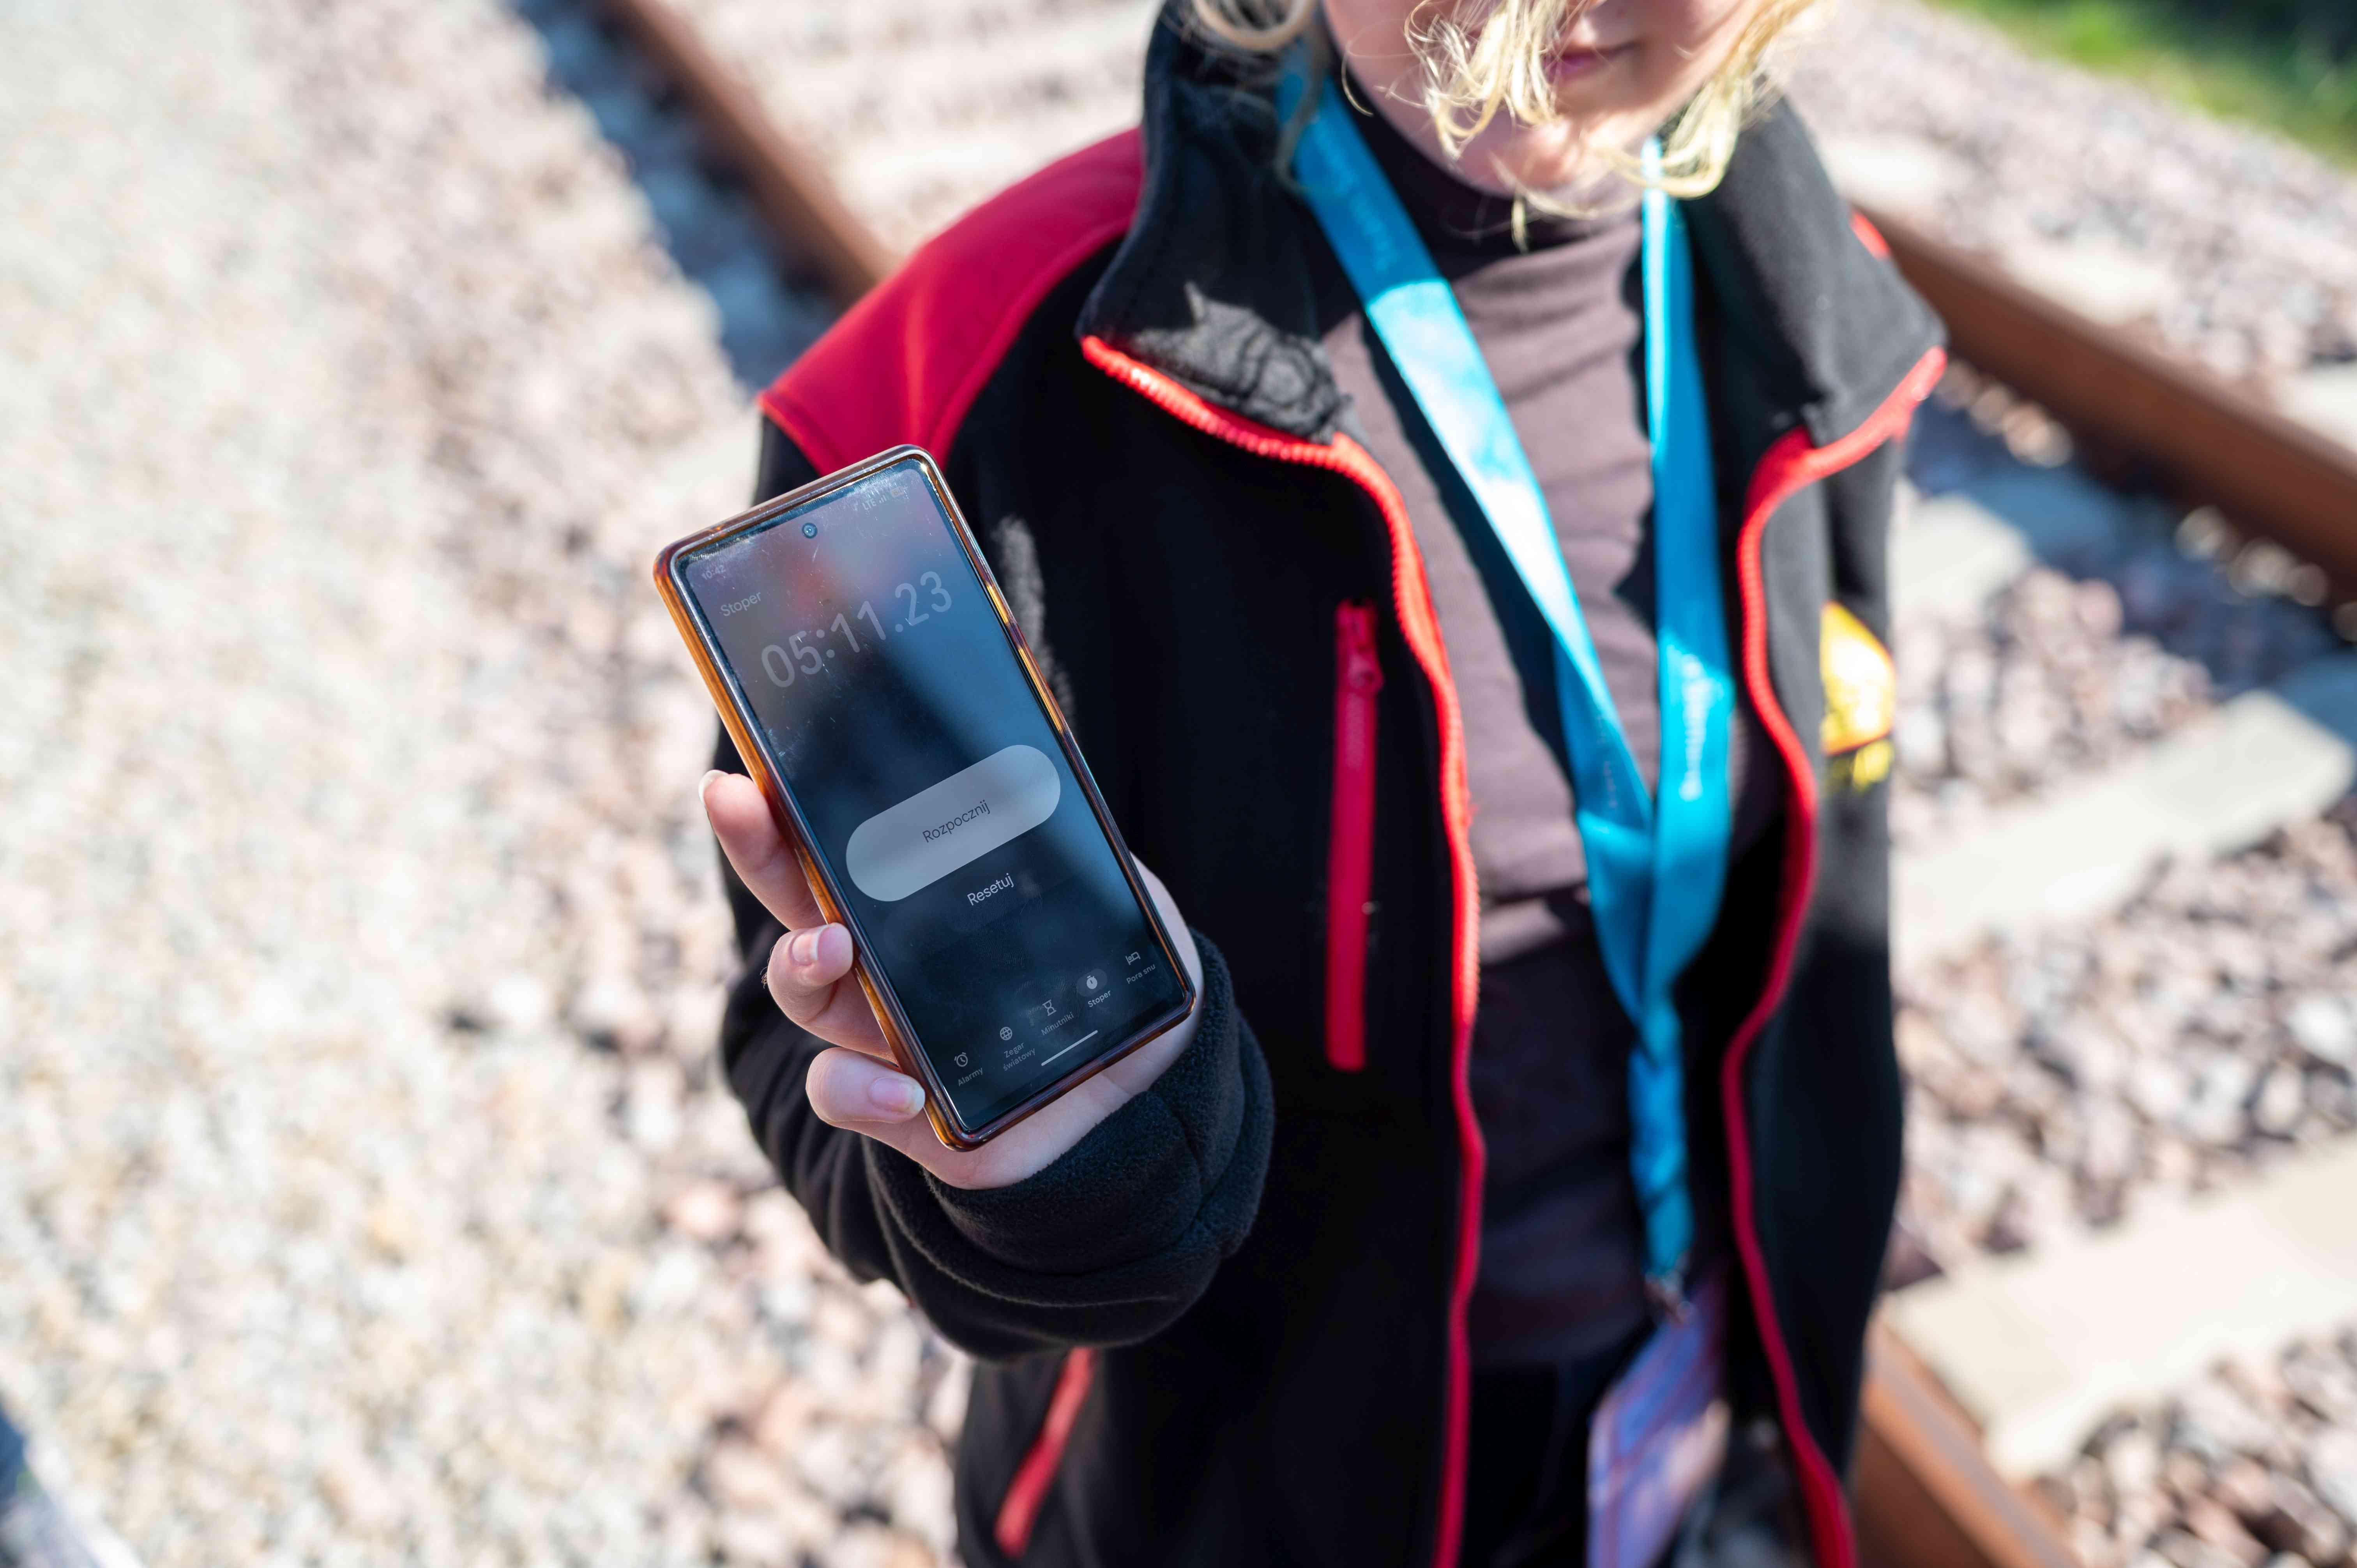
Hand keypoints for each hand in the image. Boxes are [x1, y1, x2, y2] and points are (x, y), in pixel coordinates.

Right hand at [701, 770, 1204, 1189]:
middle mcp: (883, 960)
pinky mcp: (900, 1106)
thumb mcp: (1120, 903)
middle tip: (735, 800)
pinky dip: (857, 1088)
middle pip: (796, 897)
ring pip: (802, 990)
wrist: (1144, 1093)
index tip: (750, 762)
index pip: (842, 842)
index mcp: (919, 900)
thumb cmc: (1113, 985)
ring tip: (834, 948)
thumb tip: (1062, 786)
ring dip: (800, 962)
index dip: (787, 804)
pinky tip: (903, 1086)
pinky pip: (840, 1093)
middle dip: (756, 845)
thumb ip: (1092, 852)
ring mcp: (882, 1032)